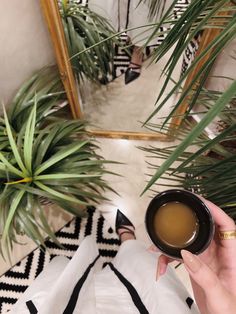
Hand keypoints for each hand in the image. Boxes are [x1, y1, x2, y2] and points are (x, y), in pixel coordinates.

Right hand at [157, 199, 235, 313]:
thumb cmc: (231, 313)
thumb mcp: (220, 295)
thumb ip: (203, 275)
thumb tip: (186, 254)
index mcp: (232, 256)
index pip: (226, 226)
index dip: (215, 211)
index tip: (200, 201)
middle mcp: (220, 254)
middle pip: (205, 228)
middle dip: (190, 220)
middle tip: (177, 212)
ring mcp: (207, 259)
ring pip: (189, 241)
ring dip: (173, 242)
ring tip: (158, 246)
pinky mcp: (197, 266)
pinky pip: (180, 255)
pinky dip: (169, 258)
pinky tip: (161, 266)